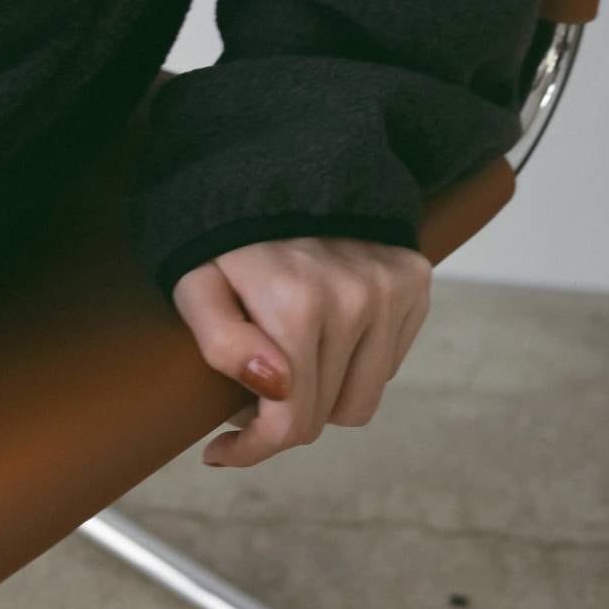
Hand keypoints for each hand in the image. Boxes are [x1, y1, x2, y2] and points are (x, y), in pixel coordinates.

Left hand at [172, 236, 432, 468]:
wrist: (274, 159)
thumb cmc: (223, 234)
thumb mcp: (194, 283)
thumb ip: (223, 341)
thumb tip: (277, 386)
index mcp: (298, 304)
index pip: (292, 421)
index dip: (252, 447)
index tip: (219, 449)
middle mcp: (357, 297)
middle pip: (326, 416)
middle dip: (282, 413)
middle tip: (249, 384)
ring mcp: (391, 287)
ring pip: (363, 398)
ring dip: (324, 391)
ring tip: (288, 354)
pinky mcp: (414, 278)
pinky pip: (389, 362)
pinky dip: (356, 360)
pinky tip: (324, 329)